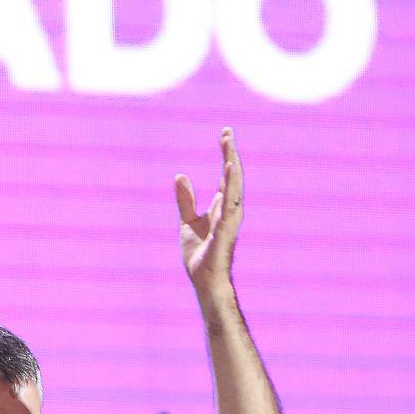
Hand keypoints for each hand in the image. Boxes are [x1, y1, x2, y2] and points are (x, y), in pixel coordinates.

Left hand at [175, 127, 243, 296]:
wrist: (203, 281)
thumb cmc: (199, 256)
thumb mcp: (186, 222)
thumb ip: (185, 200)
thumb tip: (180, 176)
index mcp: (221, 207)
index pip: (225, 176)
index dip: (226, 156)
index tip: (225, 135)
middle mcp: (229, 209)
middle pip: (232, 176)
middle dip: (230, 154)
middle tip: (227, 131)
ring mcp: (229, 219)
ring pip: (234, 186)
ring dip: (232, 165)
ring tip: (229, 145)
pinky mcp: (225, 229)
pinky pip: (230, 204)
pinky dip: (230, 186)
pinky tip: (230, 169)